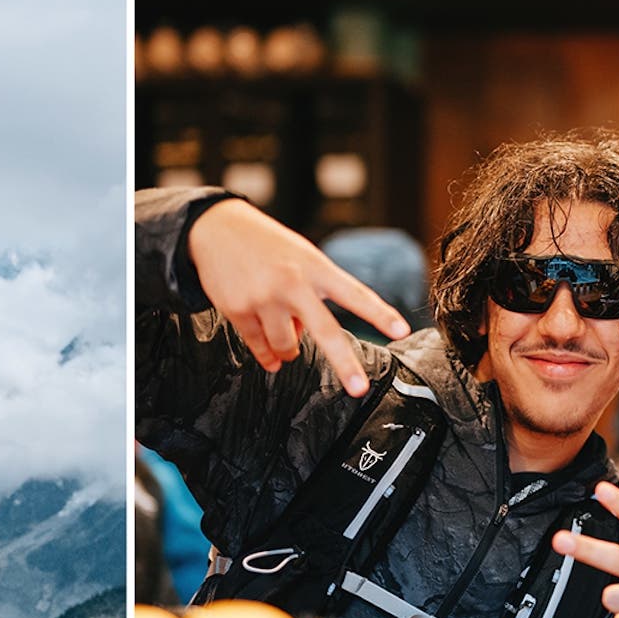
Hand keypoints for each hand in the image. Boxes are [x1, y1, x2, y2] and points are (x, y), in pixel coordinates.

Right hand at [188, 199, 407, 396]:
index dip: (379, 314)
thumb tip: (302, 339)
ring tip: (285, 335)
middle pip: (325, 331)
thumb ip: (311, 296)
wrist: (216, 229)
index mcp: (315, 267)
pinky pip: (259, 347)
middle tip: (359, 388)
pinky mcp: (238, 310)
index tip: (401, 331)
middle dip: (344, 364)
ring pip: (287, 346)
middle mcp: (292, 283)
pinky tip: (271, 356)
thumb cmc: (268, 246)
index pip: (354, 293)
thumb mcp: (300, 258)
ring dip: (288, 350)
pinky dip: (267, 356)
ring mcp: (264, 298)